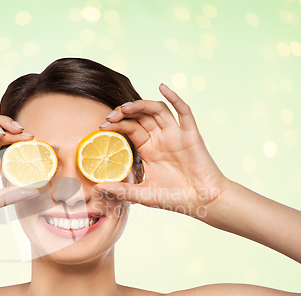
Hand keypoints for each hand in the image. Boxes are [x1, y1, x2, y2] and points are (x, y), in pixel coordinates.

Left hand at [95, 83, 231, 218]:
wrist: (202, 202)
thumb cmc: (174, 199)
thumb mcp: (143, 195)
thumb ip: (121, 190)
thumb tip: (97, 187)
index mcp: (149, 149)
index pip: (130, 128)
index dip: (116, 124)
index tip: (102, 126)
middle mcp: (161, 138)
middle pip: (141, 115)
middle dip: (124, 112)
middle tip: (110, 116)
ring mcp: (176, 135)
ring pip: (158, 110)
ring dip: (141, 104)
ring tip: (126, 107)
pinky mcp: (191, 135)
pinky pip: (184, 112)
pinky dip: (174, 98)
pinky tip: (163, 88)